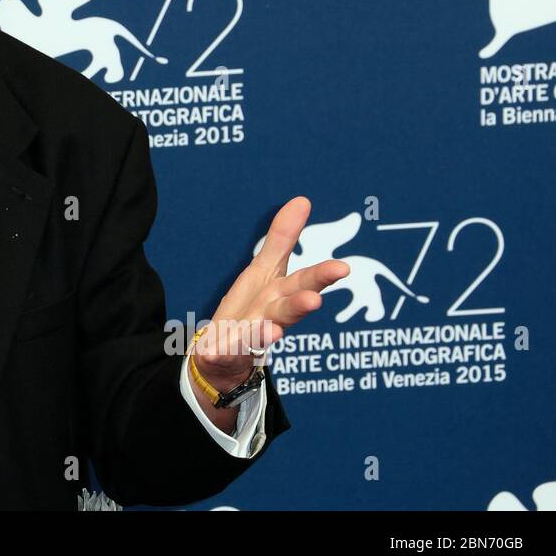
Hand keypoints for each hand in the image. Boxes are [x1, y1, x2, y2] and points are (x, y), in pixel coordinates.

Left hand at [194, 196, 349, 391]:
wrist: (225, 356)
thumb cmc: (252, 309)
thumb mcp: (266, 269)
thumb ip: (283, 238)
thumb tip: (302, 199)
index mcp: (280, 294)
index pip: (304, 282)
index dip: (322, 275)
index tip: (343, 268)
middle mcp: (269, 318)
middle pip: (287, 309)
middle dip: (301, 304)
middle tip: (314, 300)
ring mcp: (247, 338)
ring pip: (258, 334)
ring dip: (265, 332)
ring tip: (273, 331)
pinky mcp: (224, 354)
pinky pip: (222, 353)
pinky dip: (220, 351)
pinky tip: (212, 350)